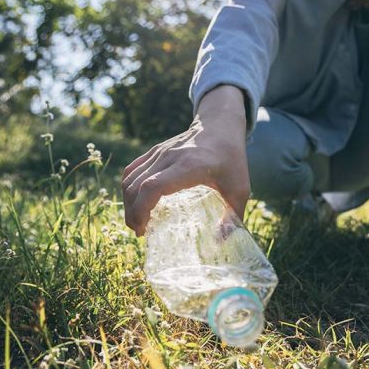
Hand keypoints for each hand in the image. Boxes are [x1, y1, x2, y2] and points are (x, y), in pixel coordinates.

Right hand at [122, 85, 250, 235]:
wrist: (221, 126)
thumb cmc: (232, 160)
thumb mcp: (240, 189)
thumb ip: (233, 217)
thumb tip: (221, 242)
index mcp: (189, 166)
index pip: (153, 186)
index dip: (141, 209)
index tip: (144, 229)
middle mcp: (170, 157)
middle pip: (136, 185)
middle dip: (132, 213)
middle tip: (140, 232)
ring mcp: (159, 152)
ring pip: (130, 178)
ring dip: (128, 202)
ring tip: (137, 222)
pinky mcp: (155, 151)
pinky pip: (131, 170)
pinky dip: (128, 188)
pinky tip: (135, 204)